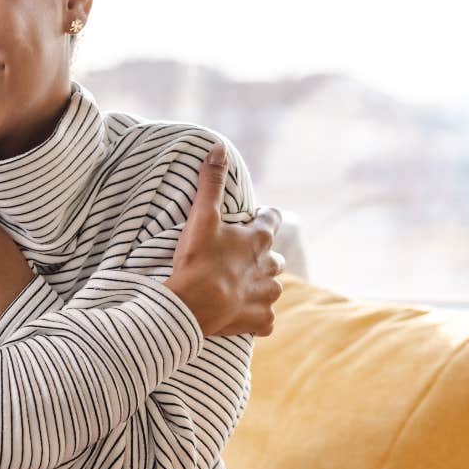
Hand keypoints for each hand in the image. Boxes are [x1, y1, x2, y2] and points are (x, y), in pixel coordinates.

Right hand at [164, 143, 285, 336]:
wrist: (194, 305)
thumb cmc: (198, 259)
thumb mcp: (202, 217)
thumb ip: (210, 183)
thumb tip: (218, 147)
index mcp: (259, 239)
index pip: (273, 220)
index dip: (264, 218)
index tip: (252, 219)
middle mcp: (270, 266)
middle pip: (274, 257)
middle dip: (261, 257)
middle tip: (237, 259)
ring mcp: (267, 295)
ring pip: (272, 289)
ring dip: (260, 287)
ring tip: (237, 289)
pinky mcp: (260, 320)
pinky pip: (265, 321)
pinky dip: (256, 318)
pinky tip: (242, 317)